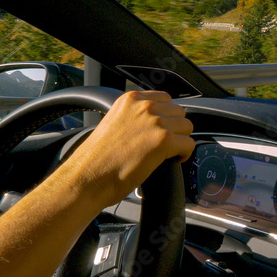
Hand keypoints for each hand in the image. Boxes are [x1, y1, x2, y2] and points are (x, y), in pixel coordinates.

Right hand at [63, 91, 194, 209]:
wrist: (87, 177)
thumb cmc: (98, 158)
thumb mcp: (116, 123)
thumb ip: (136, 117)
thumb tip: (156, 122)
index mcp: (131, 99)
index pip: (165, 99)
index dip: (167, 117)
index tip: (162, 130)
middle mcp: (144, 106)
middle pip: (179, 113)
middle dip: (174, 129)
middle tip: (163, 145)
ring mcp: (155, 122)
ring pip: (187, 127)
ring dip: (180, 141)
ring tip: (166, 154)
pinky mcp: (164, 140)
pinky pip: (189, 144)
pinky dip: (184, 154)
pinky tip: (172, 160)